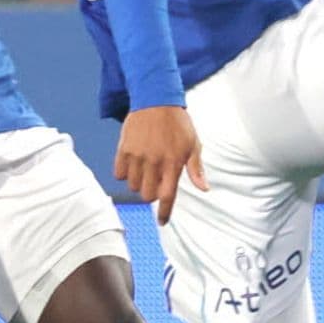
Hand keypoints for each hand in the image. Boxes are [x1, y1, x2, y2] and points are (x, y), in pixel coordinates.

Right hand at [115, 105, 207, 225]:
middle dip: (152, 194)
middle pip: (147, 195)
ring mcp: (137, 156)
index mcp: (173, 162)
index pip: (168, 196)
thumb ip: (196, 169)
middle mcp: (154, 162)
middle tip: (156, 182)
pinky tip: (133, 165)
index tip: (162, 222)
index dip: (164, 212)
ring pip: (133, 186)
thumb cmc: (178, 124)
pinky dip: (125, 174)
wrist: (156, 100)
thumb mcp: (193, 144)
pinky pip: (119, 174)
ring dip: (139, 184)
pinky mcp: (124, 149)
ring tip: (145, 170)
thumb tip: (204, 189)